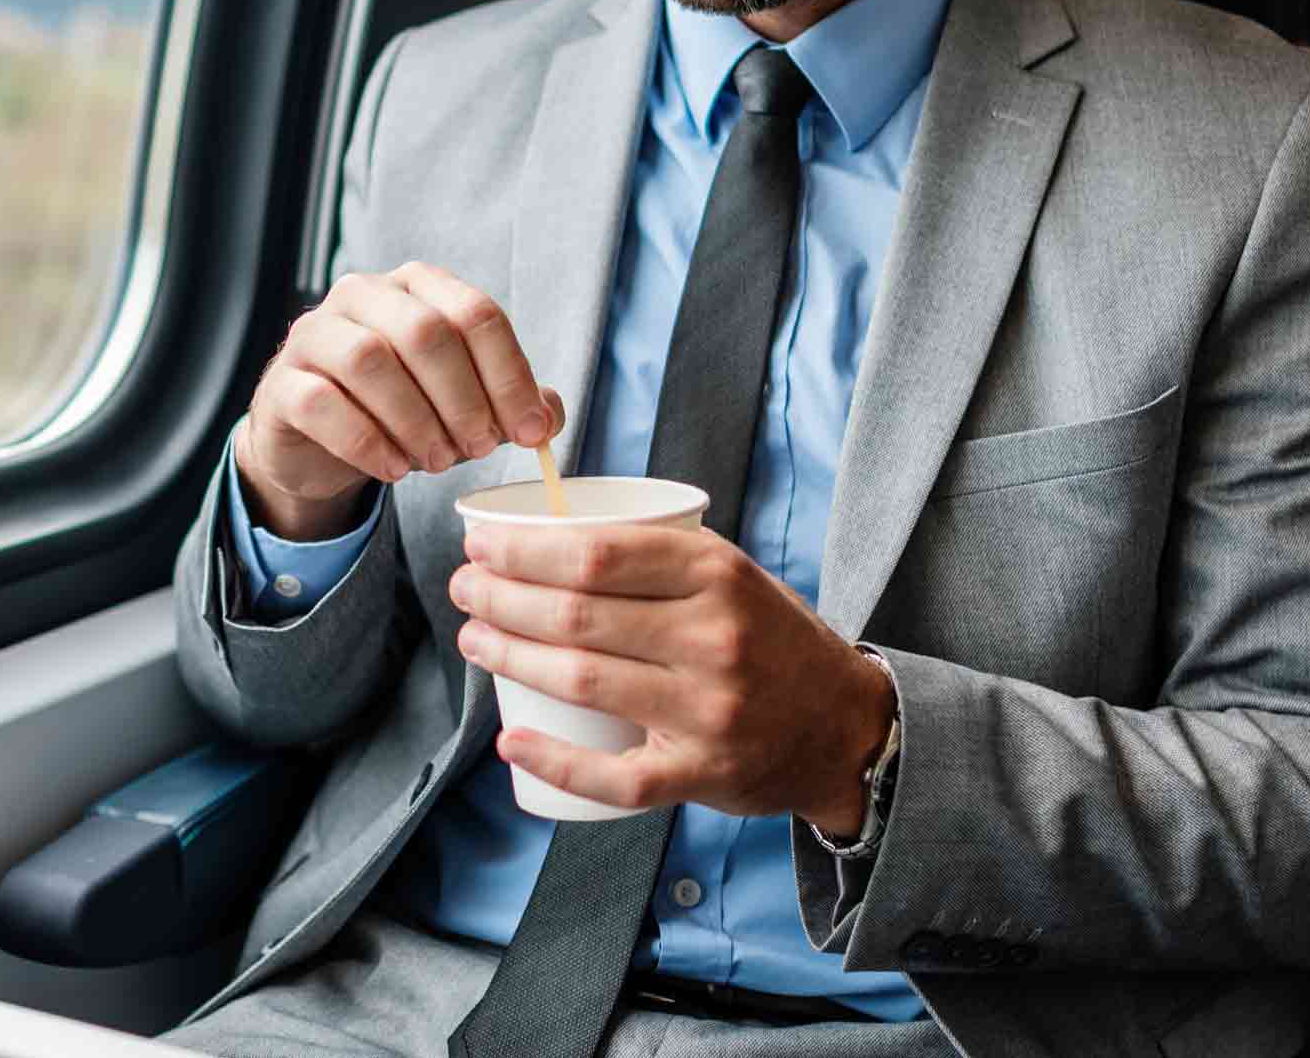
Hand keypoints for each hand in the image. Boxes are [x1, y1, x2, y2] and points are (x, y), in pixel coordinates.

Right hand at [236, 261, 564, 539]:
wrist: (318, 444)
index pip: (476, 313)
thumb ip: (512, 403)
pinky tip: (392, 469)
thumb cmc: (401, 411)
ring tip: (437, 462)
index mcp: (418, 286)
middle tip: (479, 448)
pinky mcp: (282, 382)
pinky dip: (366, 441)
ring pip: (371, 360)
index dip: (510, 376)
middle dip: (463, 399)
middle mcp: (364, 295)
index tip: (531, 432)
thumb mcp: (465, 405)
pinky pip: (323, 403)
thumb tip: (549, 414)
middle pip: (426, 332)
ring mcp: (315, 333)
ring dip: (415, 420)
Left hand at [451, 521, 894, 836]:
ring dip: (509, 658)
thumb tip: (547, 534)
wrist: (844, 725)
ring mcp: (707, 711)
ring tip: (474, 640)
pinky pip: (615, 776)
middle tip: (465, 589)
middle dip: (500, 598)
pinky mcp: (702, 772)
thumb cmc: (769, 639)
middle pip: (577, 616)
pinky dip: (555, 759)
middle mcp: (715, 639)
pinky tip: (511, 740)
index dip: (524, 549)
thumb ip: (658, 557)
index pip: (598, 554)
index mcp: (718, 575)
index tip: (481, 543)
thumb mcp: (732, 576)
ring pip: (582, 681)